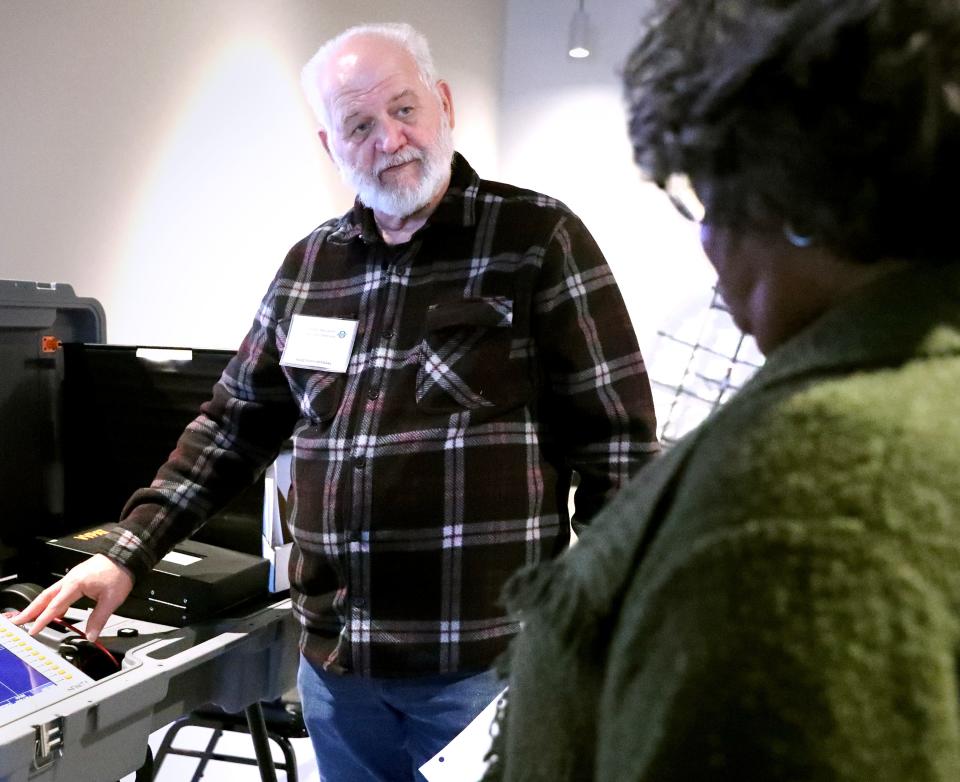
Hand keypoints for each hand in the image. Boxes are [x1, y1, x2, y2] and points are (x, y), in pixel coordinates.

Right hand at [11, 554, 133, 641]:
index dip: (43, 620)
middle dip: (30, 610)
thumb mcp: (112, 599)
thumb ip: (99, 619)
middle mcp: (70, 579)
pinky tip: (53, 609)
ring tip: (29, 617)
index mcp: (75, 584)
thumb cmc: (119, 573)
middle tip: (18, 621)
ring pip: (50, 593)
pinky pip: (59, 590)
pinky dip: (51, 600)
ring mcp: (72, 577)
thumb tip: (91, 635)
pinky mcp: (77, 577)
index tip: (33, 630)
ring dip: (39, 605)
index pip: (55, 606)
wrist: (126, 555)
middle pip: (45, 597)